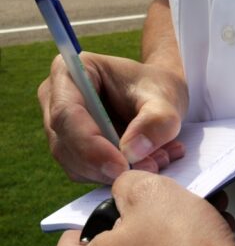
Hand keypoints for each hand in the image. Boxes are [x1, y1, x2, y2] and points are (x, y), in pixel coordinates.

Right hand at [37, 52, 188, 183]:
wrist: (161, 96)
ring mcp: (61, 126)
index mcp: (71, 71)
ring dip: (113, 172)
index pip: (67, 114)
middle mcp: (56, 98)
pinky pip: (86, 172)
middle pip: (66, 143)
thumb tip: (131, 152)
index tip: (122, 165)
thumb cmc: (158, 87)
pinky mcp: (72, 148)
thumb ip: (156, 121)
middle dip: (105, 164)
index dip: (90, 145)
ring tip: (157, 159)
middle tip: (148, 168)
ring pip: (74, 164)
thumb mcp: (167, 98)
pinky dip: (116, 174)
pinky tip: (147, 162)